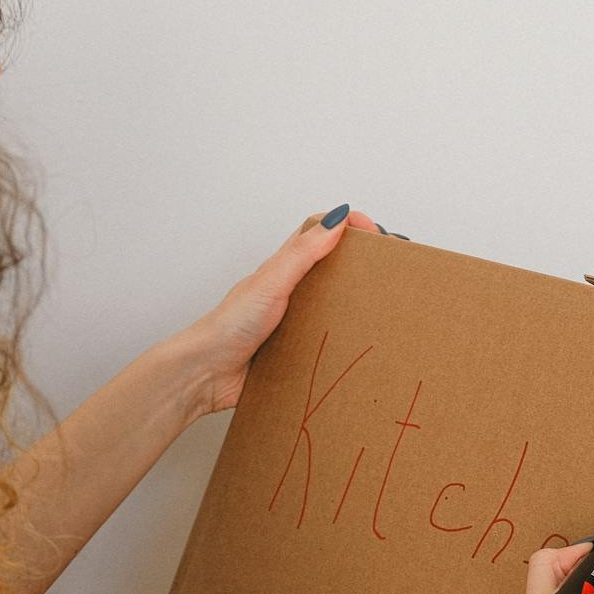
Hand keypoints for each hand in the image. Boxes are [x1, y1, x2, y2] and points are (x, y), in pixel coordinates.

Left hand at [176, 204, 400, 419]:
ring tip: (380, 307)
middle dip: (358, 264)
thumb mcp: (271, 282)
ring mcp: (290, 321)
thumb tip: (337, 219)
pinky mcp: (291, 351)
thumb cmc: (228, 325)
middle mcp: (287, 291)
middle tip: (387, 270)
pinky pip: (322, 341)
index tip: (376, 233)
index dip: (347, 224)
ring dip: (352, 304)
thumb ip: (302, 253)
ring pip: (329, 305)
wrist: (206, 373)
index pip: (319, 233)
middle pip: (330, 267)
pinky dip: (339, 341)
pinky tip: (354, 347)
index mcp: (282, 268)